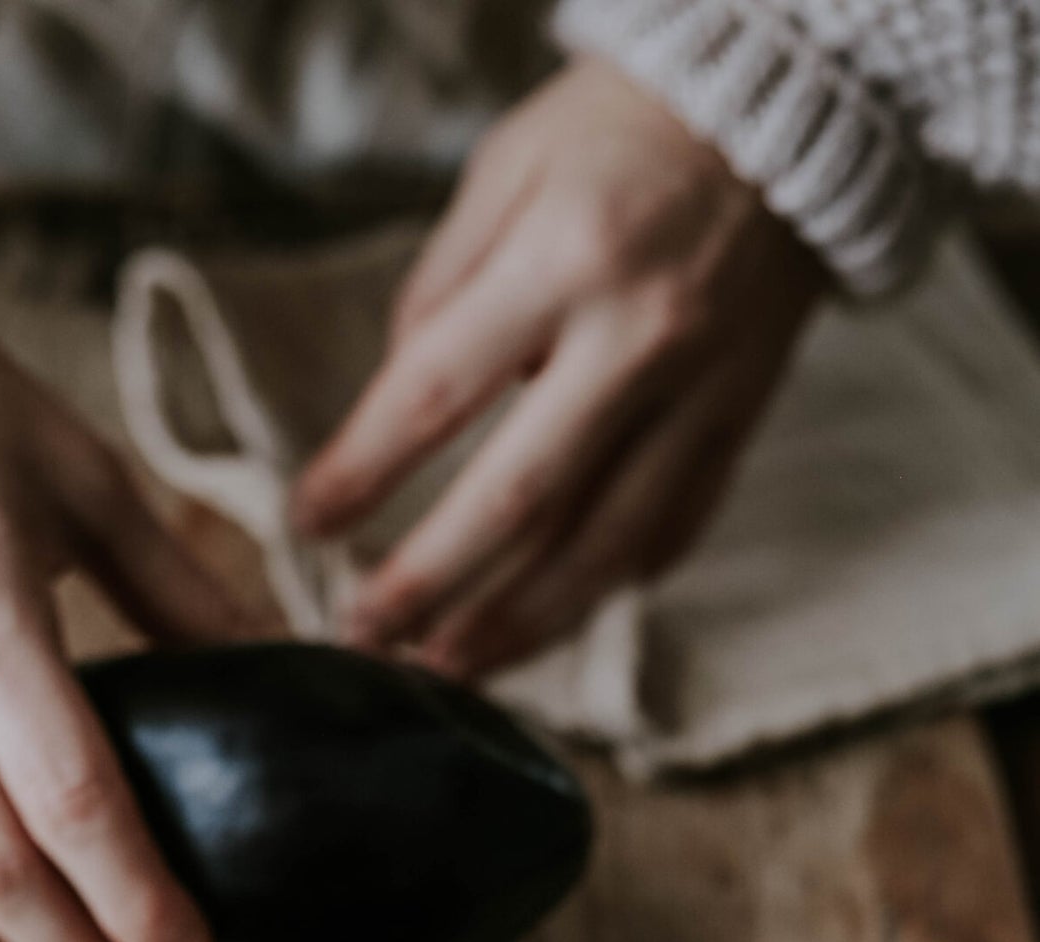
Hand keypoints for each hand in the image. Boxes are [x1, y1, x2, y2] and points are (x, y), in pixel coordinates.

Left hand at [292, 58, 824, 676]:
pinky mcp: (738, 425)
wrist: (795, 111)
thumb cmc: (624, 133)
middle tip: (364, 637)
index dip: (362, 470)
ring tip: (447, 669)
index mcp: (566, 258)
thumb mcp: (508, 170)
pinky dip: (605, 588)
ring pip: (601, 547)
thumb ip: (442, 293)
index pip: (437, 391)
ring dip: (516, 625)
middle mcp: (639, 338)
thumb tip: (394, 409)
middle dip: (430, 582)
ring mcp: (700, 394)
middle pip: (519, 498)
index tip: (306, 525)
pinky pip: (669, 532)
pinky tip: (548, 623)